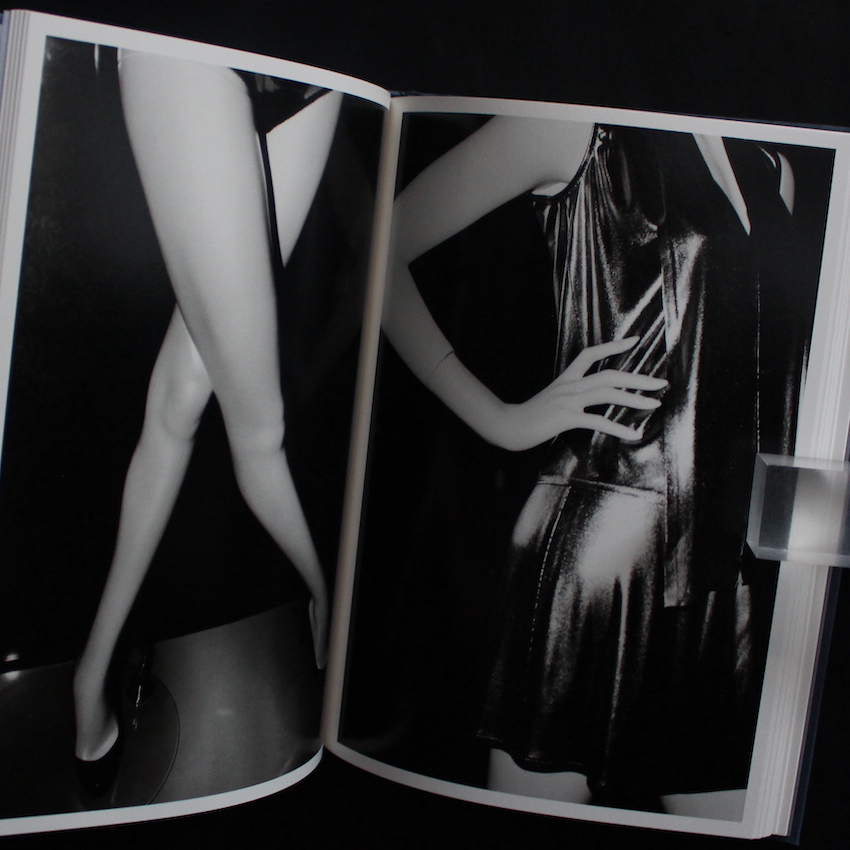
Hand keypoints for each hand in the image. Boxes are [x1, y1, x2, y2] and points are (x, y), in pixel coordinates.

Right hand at [488, 337, 666, 450]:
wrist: (510, 425)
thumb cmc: (531, 415)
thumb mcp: (552, 398)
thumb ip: (571, 395)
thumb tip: (589, 401)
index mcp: (567, 378)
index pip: (591, 354)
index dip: (614, 346)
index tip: (634, 340)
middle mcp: (570, 385)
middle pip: (610, 375)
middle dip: (638, 378)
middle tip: (661, 383)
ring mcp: (568, 400)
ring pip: (608, 393)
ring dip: (635, 399)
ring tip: (655, 404)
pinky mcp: (567, 417)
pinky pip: (598, 421)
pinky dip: (619, 428)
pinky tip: (634, 434)